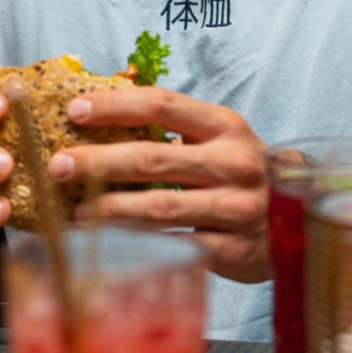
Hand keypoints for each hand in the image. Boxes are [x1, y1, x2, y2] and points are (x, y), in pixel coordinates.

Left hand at [47, 87, 268, 282]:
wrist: (292, 217)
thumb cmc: (237, 169)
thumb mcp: (216, 136)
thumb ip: (172, 124)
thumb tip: (100, 109)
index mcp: (226, 124)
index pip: (164, 104)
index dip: (117, 105)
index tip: (76, 110)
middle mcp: (234, 161)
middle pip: (155, 157)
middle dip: (100, 161)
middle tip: (59, 165)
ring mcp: (237, 206)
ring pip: (161, 207)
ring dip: (112, 208)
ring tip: (78, 210)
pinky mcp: (235, 248)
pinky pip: (177, 245)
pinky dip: (140, 243)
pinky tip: (112, 241)